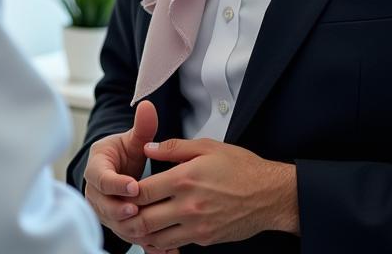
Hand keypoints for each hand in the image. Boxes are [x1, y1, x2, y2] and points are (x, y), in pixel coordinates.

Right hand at [82, 100, 157, 237]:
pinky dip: (143, 243)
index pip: (101, 177)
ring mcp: (103, 210)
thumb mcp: (131, 140)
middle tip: (138, 210)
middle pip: (104, 205)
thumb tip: (147, 105)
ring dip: (132, 228)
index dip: (116, 183)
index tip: (134, 185)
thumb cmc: (122, 154)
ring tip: (151, 231)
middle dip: (121, 209)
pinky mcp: (114, 225)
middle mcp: (95, 192)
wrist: (116, 172)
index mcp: (96, 168)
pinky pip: (126, 236)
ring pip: (114, 224)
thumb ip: (141, 127)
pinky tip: (162, 249)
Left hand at [124, 137, 298, 249]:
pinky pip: (175, 244)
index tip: (122, 188)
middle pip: (144, 219)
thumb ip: (174, 147)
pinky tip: (158, 230)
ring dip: (143, 231)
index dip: (127, 191)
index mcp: (184, 179)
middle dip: (129, 215)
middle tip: (122, 208)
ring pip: (156, 237)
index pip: (142, 191)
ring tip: (136, 220)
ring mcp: (196, 226)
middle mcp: (188, 206)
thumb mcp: (207, 147)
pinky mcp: (205, 239)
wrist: (269, 195)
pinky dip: (162, 241)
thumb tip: (148, 148)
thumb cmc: (240, 167)